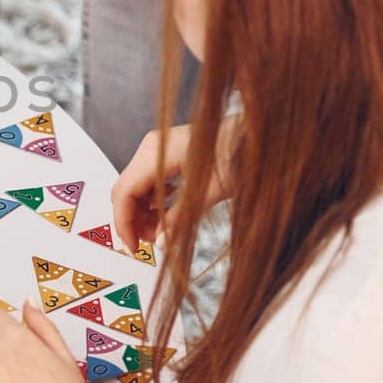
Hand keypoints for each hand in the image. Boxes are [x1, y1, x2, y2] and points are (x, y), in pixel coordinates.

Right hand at [110, 119, 236, 253]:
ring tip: (162, 232)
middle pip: (126, 190)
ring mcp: (158, 148)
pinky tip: (169, 214)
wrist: (258, 134)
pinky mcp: (169, 153)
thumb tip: (160, 243)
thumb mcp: (208, 193)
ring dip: (144, 211)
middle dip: (133, 220)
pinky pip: (150, 179)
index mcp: (154, 154)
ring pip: (137, 186)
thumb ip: (178, 220)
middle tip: (149, 244)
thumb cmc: (239, 155)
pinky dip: (154, 200)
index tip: (135, 248)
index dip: (124, 224)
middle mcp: (151, 148)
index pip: (124, 194)